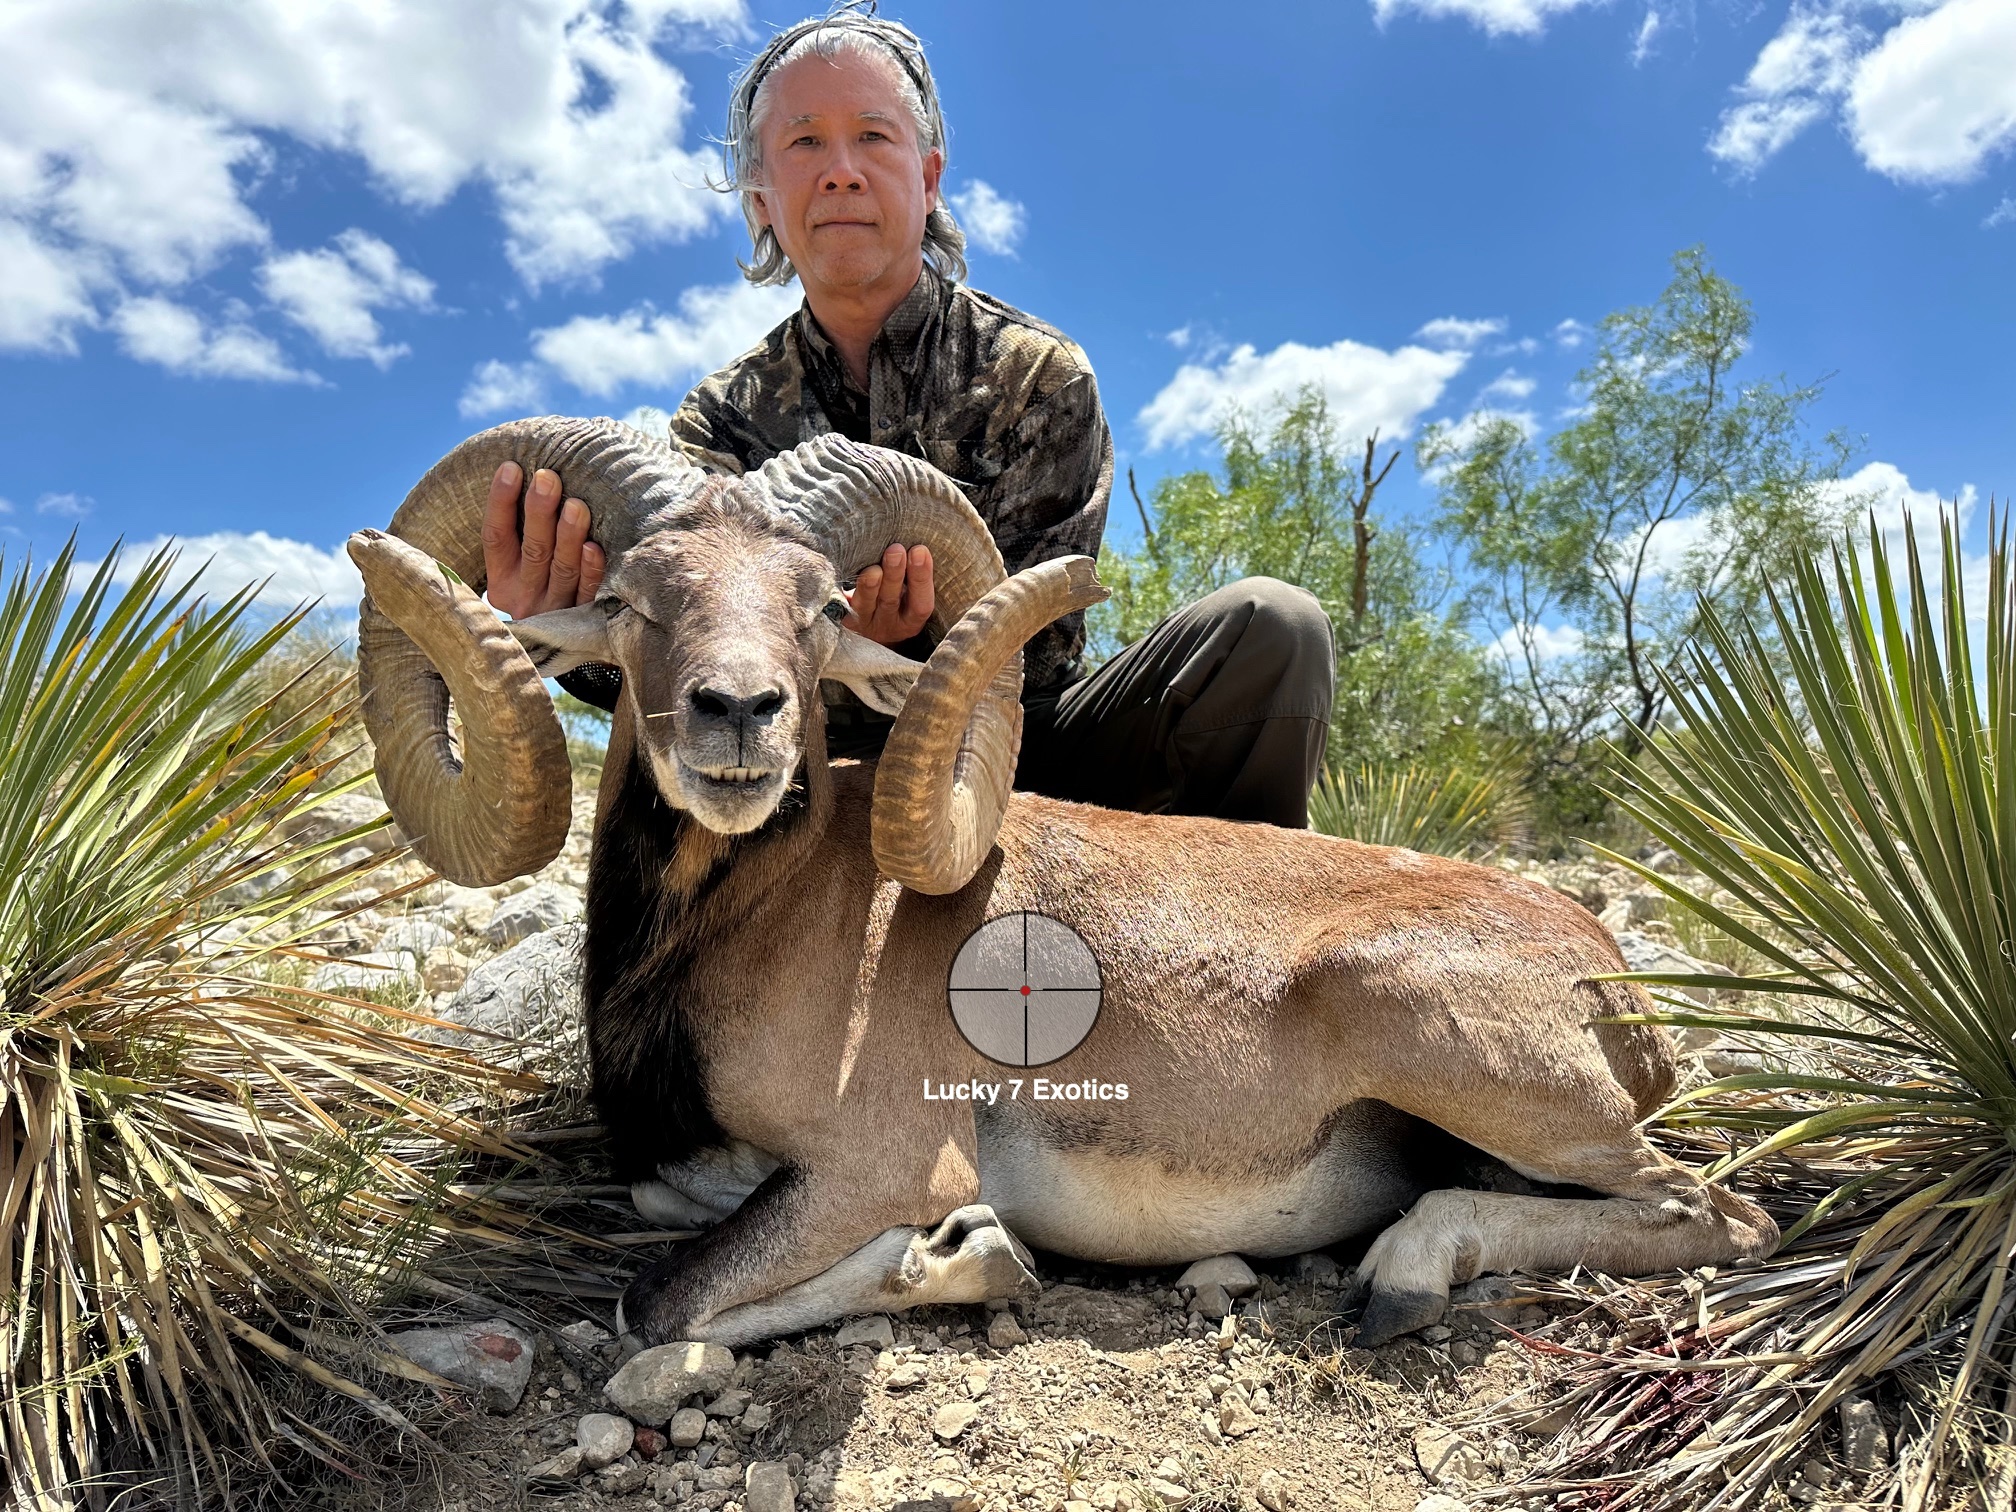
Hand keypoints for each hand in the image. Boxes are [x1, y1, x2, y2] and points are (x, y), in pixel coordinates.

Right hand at [482, 461, 605, 617]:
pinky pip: (588, 593)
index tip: (511, 467)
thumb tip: (523, 471)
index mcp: (501, 581)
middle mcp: (524, 597)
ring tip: (576, 505)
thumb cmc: (538, 583)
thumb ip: (519, 531)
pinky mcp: (583, 619)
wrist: (557, 648)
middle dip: (539, 512)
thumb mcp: (517, 567)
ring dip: (568, 536)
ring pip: (561, 570)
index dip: (501, 502)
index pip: (495, 537)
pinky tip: (594, 547)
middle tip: (548, 478)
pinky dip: (591, 570)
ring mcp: (554, 610)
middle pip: (532, 551)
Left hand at [843, 543, 933, 645]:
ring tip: (873, 569)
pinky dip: (844, 588)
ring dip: (869, 585)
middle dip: (894, 575)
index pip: (921, 602)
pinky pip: (842, 604)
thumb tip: (914, 545)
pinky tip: (846, 571)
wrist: (871, 626)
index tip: (920, 550)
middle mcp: (889, 625)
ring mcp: (865, 624)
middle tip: (896, 550)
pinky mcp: (844, 619)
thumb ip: (911, 575)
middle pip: (891, 601)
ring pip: (865, 605)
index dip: (921, 578)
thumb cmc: (897, 600)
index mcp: (912, 620)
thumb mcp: (911, 594)